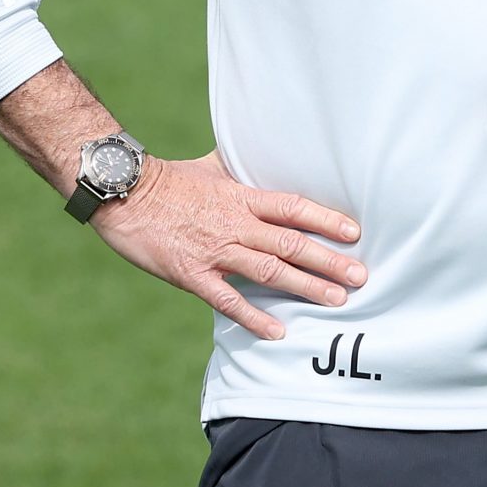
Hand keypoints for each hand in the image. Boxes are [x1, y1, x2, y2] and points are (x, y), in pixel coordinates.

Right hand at [88, 150, 367, 340]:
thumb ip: (240, 169)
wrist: (124, 194)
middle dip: (329, 261)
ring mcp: (215, 250)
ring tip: (337, 300)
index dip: (326, 219)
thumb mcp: (211, 167)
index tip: (354, 233)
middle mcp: (235, 223)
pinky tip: (278, 330)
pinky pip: (228, 299)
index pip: (293, 207)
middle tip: (362, 276)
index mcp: (241, 196)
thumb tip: (260, 155)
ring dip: (306, 287)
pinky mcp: (192, 274)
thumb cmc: (169, 179)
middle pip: (291, 243)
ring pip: (270, 271)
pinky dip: (254, 316)